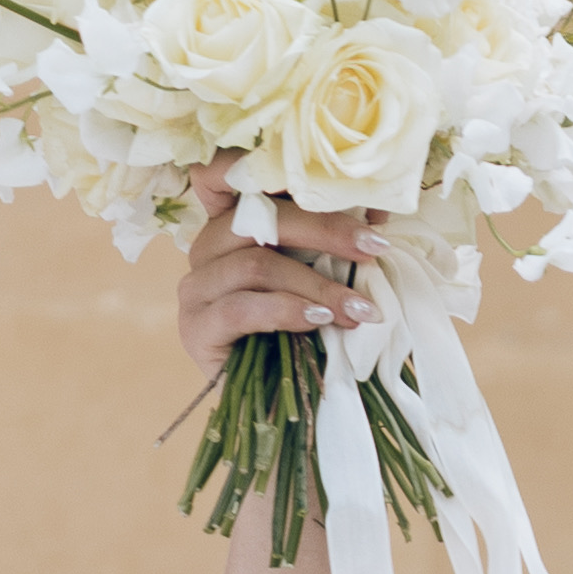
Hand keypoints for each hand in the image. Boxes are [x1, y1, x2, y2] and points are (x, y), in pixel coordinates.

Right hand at [176, 170, 379, 377]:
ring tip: (358, 309)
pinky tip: (320, 323)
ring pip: (256, 266)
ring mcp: (195, 288)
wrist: (278, 407)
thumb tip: (377, 210)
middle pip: (259, 218)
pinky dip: (287, 312)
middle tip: (374, 247)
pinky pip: (241, 308)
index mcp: (231, 223)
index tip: (331, 180)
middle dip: (326, 230)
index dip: (267, 166)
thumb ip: (327, 244)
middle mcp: (206, 247)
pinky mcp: (195, 328)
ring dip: (317, 286)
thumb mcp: (317, 278)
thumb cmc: (300, 336)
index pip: (229, 172)